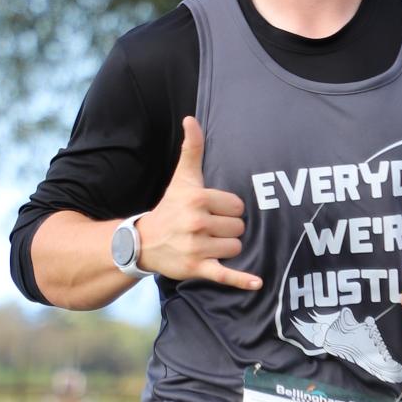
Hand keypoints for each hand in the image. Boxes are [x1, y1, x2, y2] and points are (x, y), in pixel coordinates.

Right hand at [136, 117, 261, 289]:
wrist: (145, 242)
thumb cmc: (170, 207)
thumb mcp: (182, 178)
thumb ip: (192, 148)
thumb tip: (191, 119)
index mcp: (197, 199)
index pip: (237, 207)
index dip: (228, 210)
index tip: (211, 212)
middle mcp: (197, 222)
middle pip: (239, 228)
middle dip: (227, 229)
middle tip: (206, 229)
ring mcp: (197, 246)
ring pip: (236, 247)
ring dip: (226, 248)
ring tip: (206, 243)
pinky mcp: (198, 268)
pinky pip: (225, 274)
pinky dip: (241, 279)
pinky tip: (257, 282)